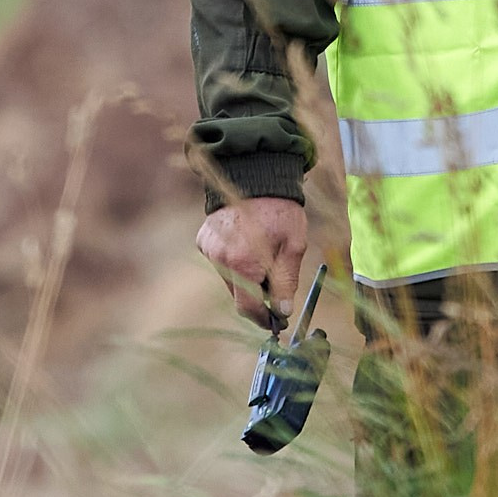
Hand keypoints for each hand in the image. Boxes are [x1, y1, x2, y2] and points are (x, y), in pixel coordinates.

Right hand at [196, 197, 307, 329]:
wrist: (255, 174)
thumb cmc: (280, 210)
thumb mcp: (294, 246)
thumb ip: (286, 282)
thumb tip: (282, 311)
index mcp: (243, 263)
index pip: (248, 307)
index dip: (262, 318)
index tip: (275, 321)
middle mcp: (220, 259)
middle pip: (238, 293)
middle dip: (256, 292)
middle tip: (275, 282)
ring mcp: (209, 249)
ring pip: (229, 278)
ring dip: (245, 275)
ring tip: (261, 252)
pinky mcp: (203, 240)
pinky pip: (219, 261)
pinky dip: (233, 259)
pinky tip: (245, 242)